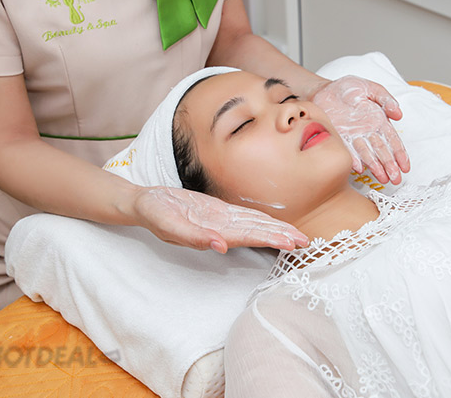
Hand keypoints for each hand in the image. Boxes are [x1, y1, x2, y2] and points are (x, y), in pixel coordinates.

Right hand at [132, 186, 308, 252]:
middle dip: (281, 237)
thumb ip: (193, 237)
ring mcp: (221, 220)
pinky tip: (275, 223)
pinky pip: (244, 215)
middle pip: (257, 233)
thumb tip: (220, 247)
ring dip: (276, 230)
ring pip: (254, 225)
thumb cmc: (153, 213)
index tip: (290, 244)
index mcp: (213, 233)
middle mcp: (222, 229)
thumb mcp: (167, 223)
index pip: (248, 237)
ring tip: (297, 236)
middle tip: (306, 242)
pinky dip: (262, 219)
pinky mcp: (218, 211)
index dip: (270, 239)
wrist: (144, 204)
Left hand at [312, 76, 409, 183]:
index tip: (405, 167)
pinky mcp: (339, 138)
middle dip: (390, 166)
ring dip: (376, 167)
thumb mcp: (370, 88)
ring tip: (383, 179)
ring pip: (368, 155)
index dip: (400, 154)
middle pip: (382, 151)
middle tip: (396, 179)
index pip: (392, 141)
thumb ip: (385, 98)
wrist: (324, 90)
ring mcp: (354, 137)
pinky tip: (359, 169)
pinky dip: (353, 160)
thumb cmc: (348, 88)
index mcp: (378, 121)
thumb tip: (398, 113)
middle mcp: (368, 132)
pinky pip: (348, 151)